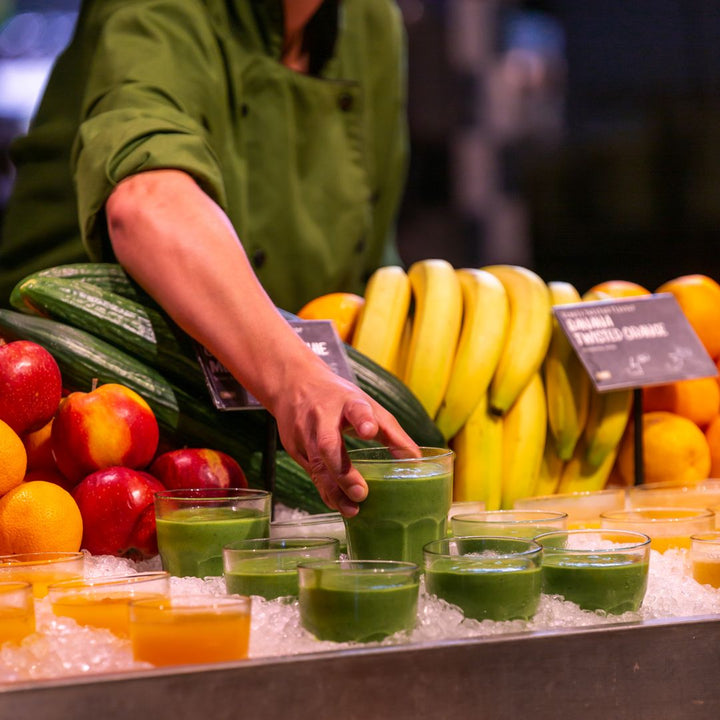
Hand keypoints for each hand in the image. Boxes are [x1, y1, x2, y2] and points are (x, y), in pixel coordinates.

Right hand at [270, 361, 418, 516]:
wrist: (294, 384)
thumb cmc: (338, 398)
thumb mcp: (366, 406)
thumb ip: (391, 432)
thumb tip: (416, 461)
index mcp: (346, 402)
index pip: (355, 409)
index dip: (363, 419)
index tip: (369, 431)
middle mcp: (322, 417)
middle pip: (328, 444)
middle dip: (343, 471)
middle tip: (361, 492)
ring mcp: (305, 433)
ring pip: (317, 464)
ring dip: (334, 489)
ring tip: (352, 509)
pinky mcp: (294, 448)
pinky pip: (311, 473)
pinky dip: (325, 491)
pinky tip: (338, 504)